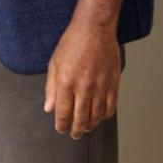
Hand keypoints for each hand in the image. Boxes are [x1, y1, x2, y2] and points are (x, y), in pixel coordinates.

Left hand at [43, 19, 120, 139]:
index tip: (60, 129)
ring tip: (86, 128)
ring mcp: (101, 86)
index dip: (61, 125)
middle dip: (76, 130)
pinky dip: (106, 114)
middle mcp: (84, 87)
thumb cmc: (72, 43)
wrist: (95, 28)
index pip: (63, 113)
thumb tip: (49, 108)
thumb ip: (51, 89)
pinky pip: (111, 105)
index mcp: (66, 84)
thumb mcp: (54, 65)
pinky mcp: (113, 82)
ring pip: (96, 115)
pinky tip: (100, 116)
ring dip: (91, 125)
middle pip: (81, 118)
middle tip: (74, 134)